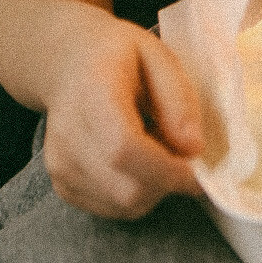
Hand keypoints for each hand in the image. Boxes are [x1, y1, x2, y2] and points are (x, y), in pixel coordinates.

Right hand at [42, 10, 204, 218]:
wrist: (67, 64)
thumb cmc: (117, 55)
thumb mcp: (158, 56)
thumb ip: (178, 100)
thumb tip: (194, 148)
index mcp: (92, 95)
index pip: (125, 149)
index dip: (168, 170)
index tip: (201, 173)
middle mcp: (69, 136)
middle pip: (126, 188)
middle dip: (167, 182)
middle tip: (182, 155)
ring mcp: (60, 165)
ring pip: (122, 205)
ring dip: (154, 189)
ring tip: (156, 149)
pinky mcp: (62, 184)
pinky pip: (111, 208)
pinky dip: (136, 193)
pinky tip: (137, 161)